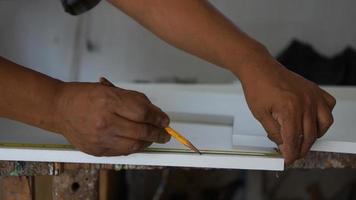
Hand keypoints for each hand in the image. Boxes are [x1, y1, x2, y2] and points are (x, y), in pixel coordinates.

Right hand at [54, 79, 170, 155]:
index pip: (142, 112)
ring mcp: (100, 138)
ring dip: (148, 142)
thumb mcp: (111, 89)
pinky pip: (122, 152)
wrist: (59, 108)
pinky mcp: (96, 150)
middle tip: (165, 133)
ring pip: (134, 145)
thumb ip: (134, 101)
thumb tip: (156, 114)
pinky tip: (138, 142)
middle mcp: (104, 121)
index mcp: (108, 100)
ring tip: (153, 138)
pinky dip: (134, 148)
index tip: (165, 120)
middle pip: (141, 130)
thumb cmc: (84, 96)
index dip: (158, 117)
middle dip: (158, 133)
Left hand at [238, 55, 335, 163]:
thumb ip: (273, 132)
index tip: (288, 160)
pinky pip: (329, 106)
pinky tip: (313, 120)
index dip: (291, 154)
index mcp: (289, 109)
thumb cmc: (257, 87)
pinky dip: (324, 116)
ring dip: (315, 135)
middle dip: (301, 148)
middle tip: (293, 153)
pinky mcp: (314, 89)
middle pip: (309, 135)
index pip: (293, 139)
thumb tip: (283, 145)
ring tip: (303, 139)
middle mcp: (305, 102)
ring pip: (324, 123)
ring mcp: (312, 95)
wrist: (259, 68)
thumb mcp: (260, 114)